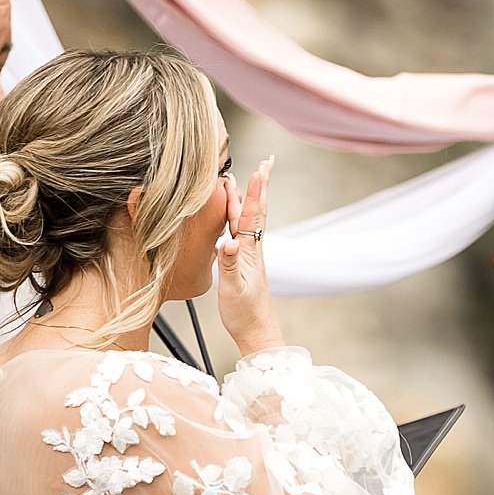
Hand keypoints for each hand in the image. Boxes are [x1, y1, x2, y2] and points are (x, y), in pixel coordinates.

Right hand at [215, 157, 284, 359]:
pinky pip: (241, 231)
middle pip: (256, 210)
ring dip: (249, 197)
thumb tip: (228, 242)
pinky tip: (235, 214)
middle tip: (265, 163)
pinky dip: (239, 216)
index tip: (261, 167)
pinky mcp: (244, 262)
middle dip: (259, 185)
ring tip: (248, 179)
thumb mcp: (232, 288)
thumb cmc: (244, 312)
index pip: (253, 214)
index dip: (256, 190)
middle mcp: (252, 248)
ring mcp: (249, 254)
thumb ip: (228, 264)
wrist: (256, 331)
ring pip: (248, 219)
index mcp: (249, 250)